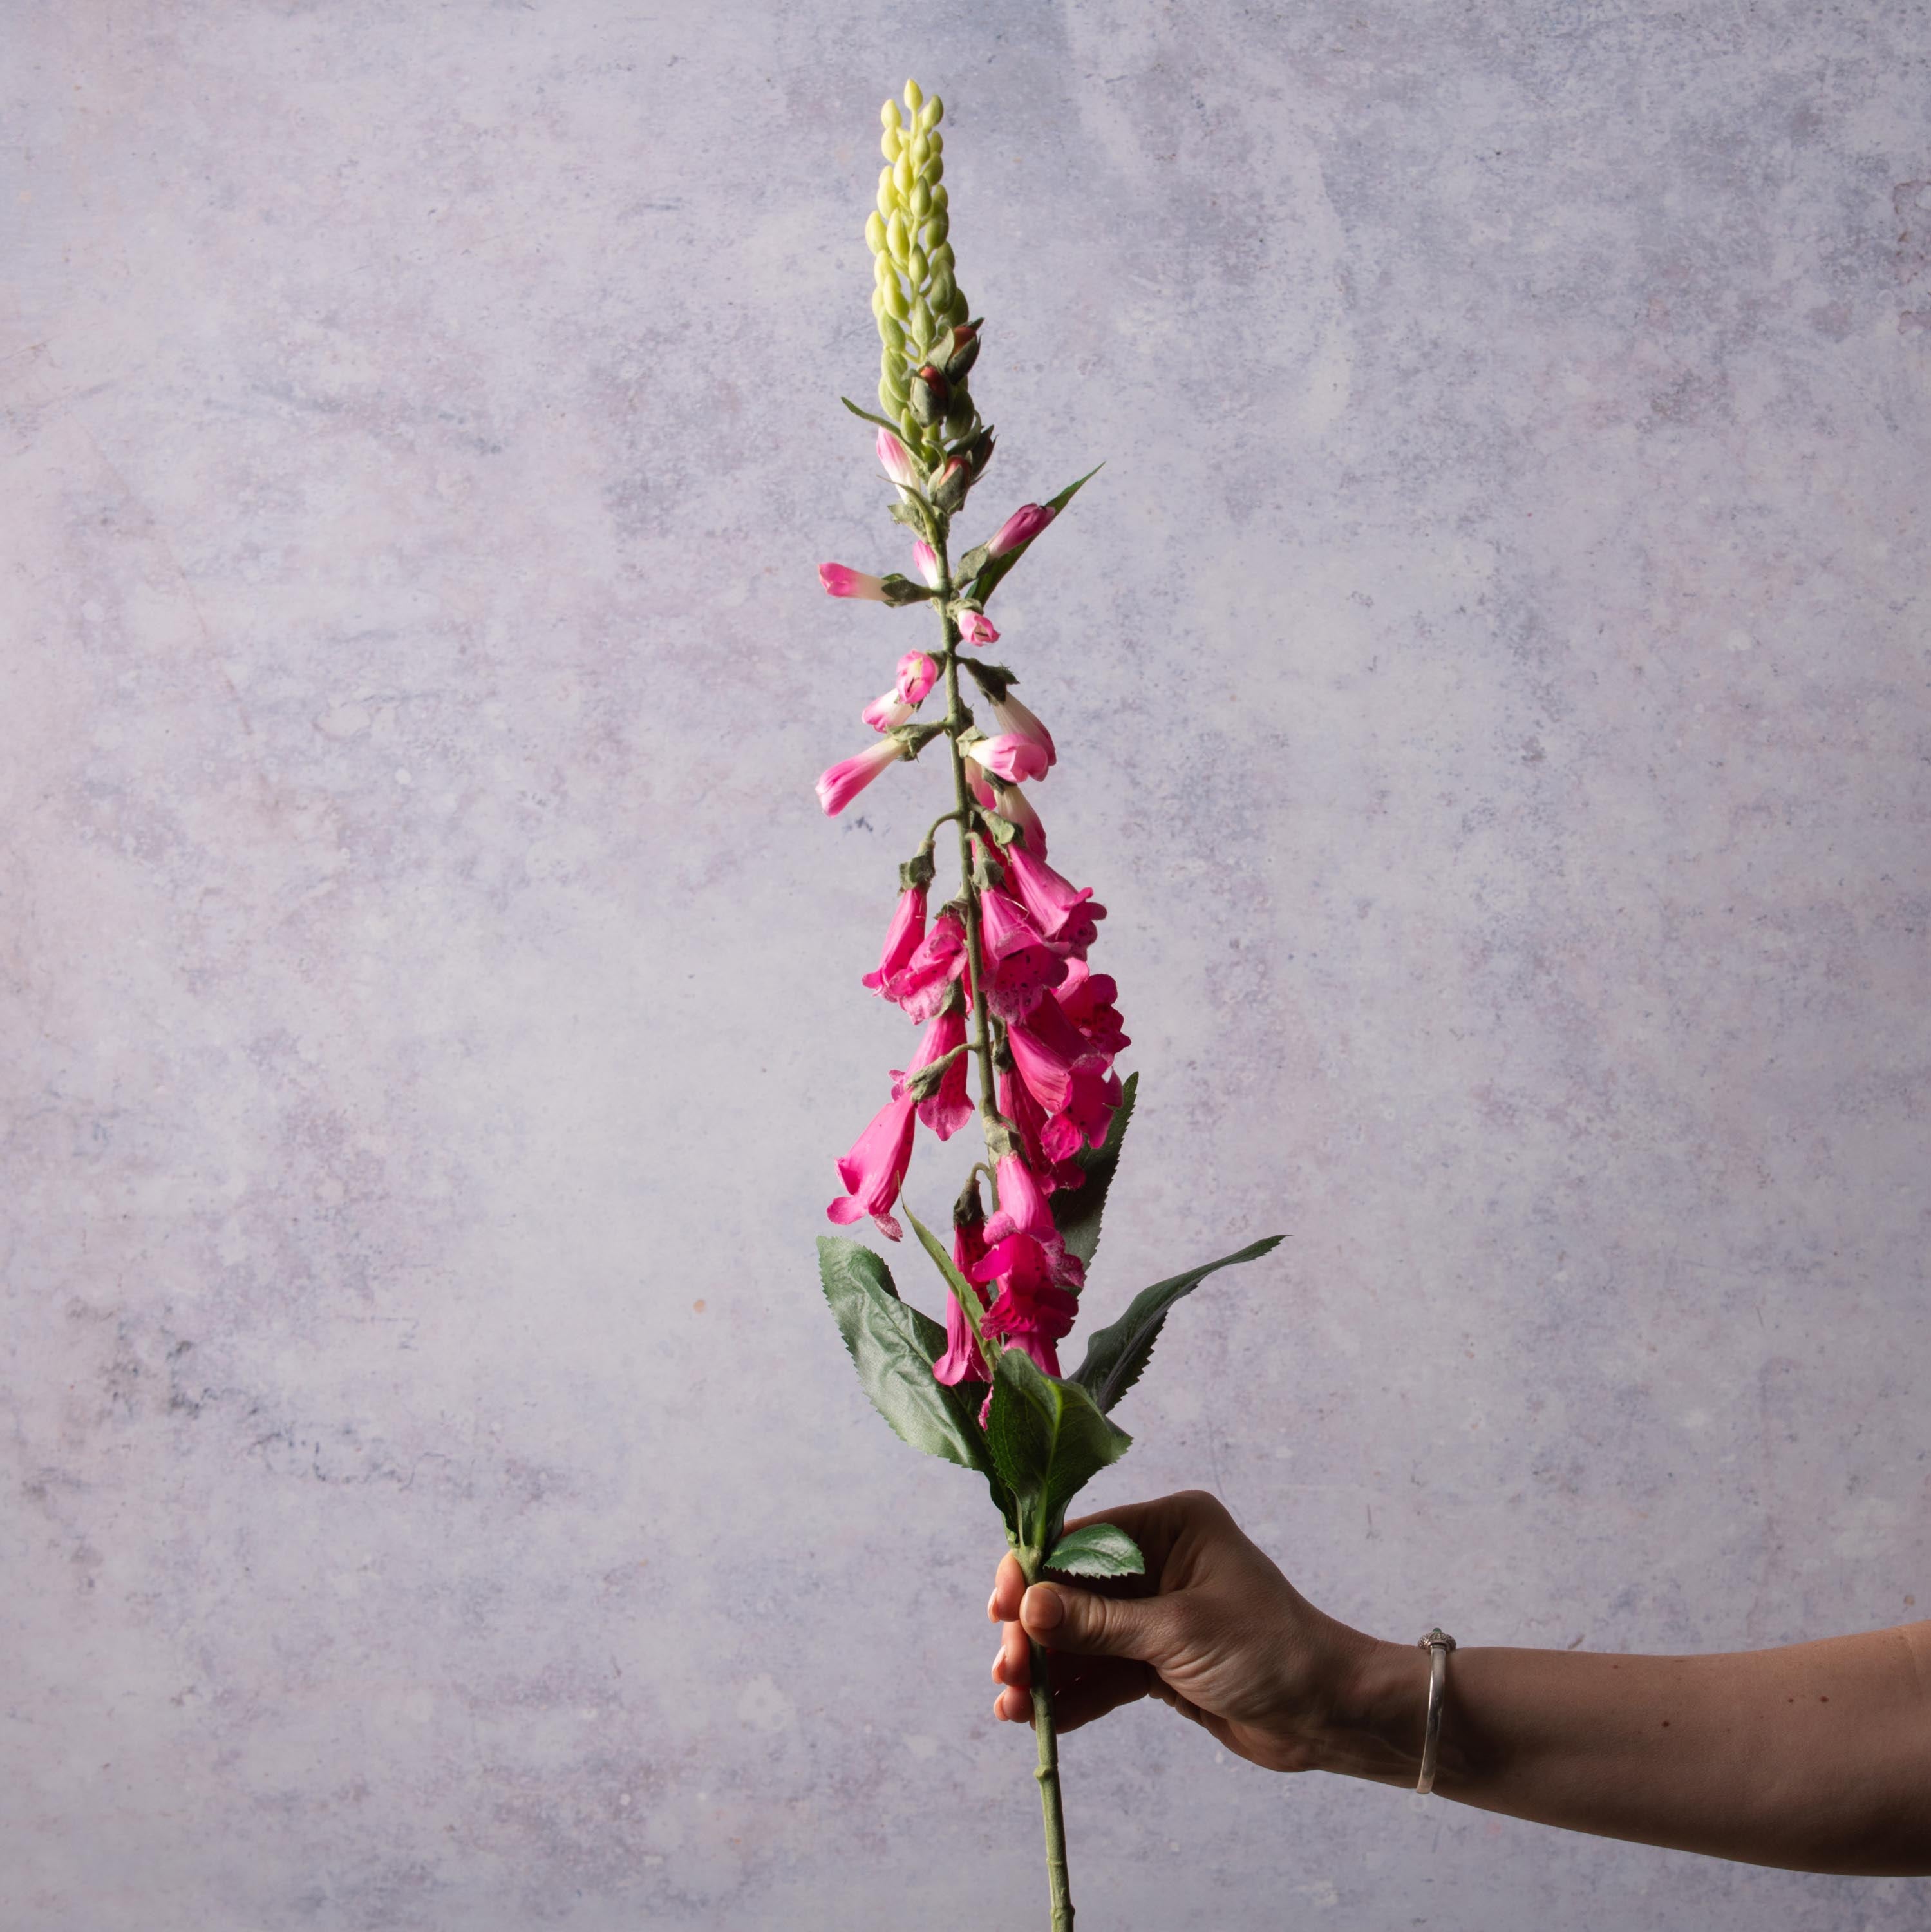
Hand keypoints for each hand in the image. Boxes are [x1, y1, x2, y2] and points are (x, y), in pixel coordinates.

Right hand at [987, 1489, 1386, 1773]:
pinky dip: (1075, 1694)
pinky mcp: (1158, 1659)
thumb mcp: (1177, 1632)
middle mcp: (1159, 1559)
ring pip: (1083, 1636)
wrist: (1330, 1714)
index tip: (999, 1610)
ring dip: (1048, 1670)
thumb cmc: (1267, 1651)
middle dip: (1036, 1632)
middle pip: (1074, 1590)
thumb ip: (1098, 1623)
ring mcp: (1157, 1611)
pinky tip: (1043, 1719)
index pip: (1082, 1540)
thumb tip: (1027, 1609)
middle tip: (1006, 1672)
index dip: (1034, 1573)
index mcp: (1171, 1526)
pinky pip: (1104, 1671)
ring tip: (1013, 1707)